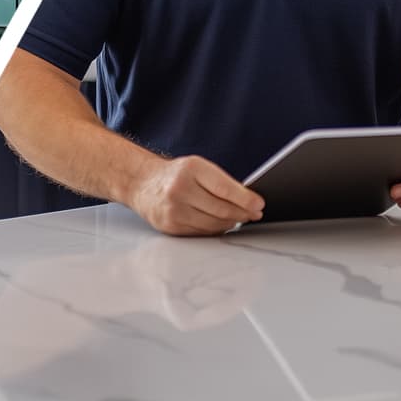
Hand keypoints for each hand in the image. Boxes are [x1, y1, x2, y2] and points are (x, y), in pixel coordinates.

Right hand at [127, 155, 264, 235]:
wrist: (141, 182)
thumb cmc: (175, 175)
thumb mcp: (197, 167)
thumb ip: (220, 182)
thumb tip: (249, 201)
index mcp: (190, 169)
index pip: (224, 188)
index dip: (245, 198)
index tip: (259, 204)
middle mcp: (180, 189)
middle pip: (221, 208)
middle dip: (242, 213)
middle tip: (254, 214)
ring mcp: (174, 210)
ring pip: (213, 224)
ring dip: (231, 222)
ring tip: (240, 218)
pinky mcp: (170, 226)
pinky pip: (201, 232)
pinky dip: (215, 229)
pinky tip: (222, 224)